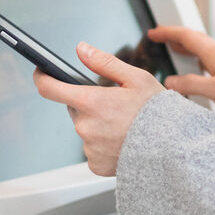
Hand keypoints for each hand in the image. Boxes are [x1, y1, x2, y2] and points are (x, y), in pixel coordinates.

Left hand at [33, 41, 165, 175]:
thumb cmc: (157, 112)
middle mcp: (85, 126)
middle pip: (75, 108)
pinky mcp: (95, 165)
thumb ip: (104, 62)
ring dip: (98, 124)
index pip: (50, 89)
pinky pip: (93, 149)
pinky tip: (122, 141)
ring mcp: (88, 148)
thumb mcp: (136, 78)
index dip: (42, 77)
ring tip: (124, 125)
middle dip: (90, 103)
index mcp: (91, 102)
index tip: (41, 73)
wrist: (172, 149)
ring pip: (85, 129)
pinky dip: (104, 144)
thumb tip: (81, 49)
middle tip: (115, 105)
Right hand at [148, 26, 214, 122]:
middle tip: (160, 37)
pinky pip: (208, 61)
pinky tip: (195, 71)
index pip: (187, 36)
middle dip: (175, 36)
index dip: (168, 33)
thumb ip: (190, 85)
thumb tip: (170, 82)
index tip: (153, 32)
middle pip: (194, 39)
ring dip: (186, 47)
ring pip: (201, 50)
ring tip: (173, 50)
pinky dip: (195, 61)